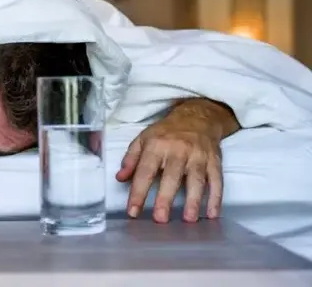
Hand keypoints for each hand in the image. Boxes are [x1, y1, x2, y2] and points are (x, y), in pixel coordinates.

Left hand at [116, 101, 226, 222]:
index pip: (145, 171)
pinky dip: (216, 198)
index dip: (138, 192)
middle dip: (165, 198)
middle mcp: (178, 151)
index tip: (133, 211)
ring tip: (189, 220)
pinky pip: (217, 180)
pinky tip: (212, 214)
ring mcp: (198, 156)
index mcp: (156, 146)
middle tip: (160, 219)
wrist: (197, 117)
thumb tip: (120, 178)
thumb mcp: (143, 139)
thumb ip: (131, 159)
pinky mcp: (214, 161)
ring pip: (196, 180)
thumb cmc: (166, 132)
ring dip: (194, 200)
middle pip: (171, 176)